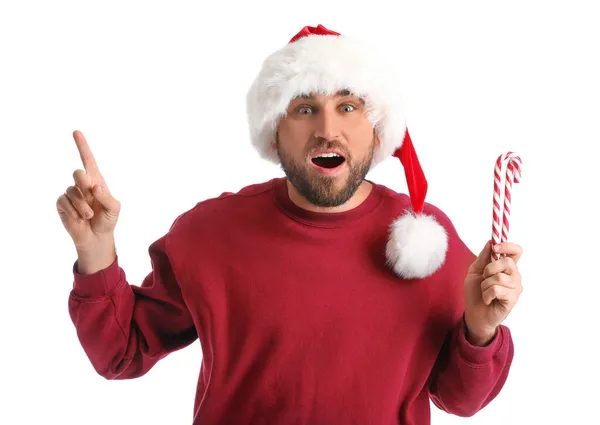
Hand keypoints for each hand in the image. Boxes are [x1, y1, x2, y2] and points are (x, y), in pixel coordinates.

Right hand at [56, 130, 120, 249]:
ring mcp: (71, 194)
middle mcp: (82, 185)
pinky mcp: (62, 204)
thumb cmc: (107, 220)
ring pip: (72, 192)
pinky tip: (79, 219)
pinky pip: (64, 202)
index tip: (76, 132)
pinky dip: (74, 212)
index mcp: (96, 181)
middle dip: (84, 183)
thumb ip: (106, 196)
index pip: (88, 160)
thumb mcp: (114, 208)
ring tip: (89, 216)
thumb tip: (94, 186)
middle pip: (78, 173)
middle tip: (91, 194)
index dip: (82, 146)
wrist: (97, 237)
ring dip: (82, 206)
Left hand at [463, 239, 522, 345]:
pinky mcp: (513, 299)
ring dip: (485, 285)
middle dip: (490, 268)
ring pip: (499, 277)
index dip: (507, 246)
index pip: (516, 251)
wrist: (474, 313)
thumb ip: (483, 257)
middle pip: (508, 262)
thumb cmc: (475, 292)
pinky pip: (497, 289)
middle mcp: (514, 276)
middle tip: (484, 278)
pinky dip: (487, 294)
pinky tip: (487, 299)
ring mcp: (515, 288)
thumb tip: (491, 242)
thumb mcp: (475, 271)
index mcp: (506, 267)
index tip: (495, 247)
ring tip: (485, 292)